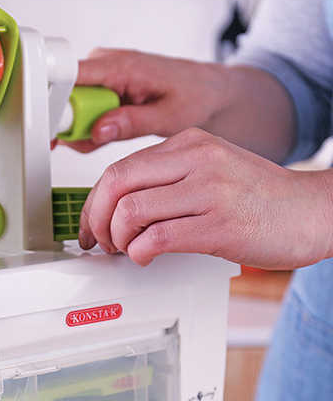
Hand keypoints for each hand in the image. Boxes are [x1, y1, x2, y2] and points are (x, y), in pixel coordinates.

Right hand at [60, 49, 229, 152]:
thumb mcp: (170, 116)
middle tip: (100, 139)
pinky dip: (89, 128)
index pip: (69, 75)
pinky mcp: (98, 87)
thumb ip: (132, 123)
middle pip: (64, 96)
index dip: (53, 100)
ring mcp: (99, 76)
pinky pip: (80, 111)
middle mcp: (103, 65)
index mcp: (120, 65)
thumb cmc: (195, 96)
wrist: (207, 91)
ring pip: (70, 107)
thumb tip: (98, 129)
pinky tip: (110, 131)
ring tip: (115, 133)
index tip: (56, 128)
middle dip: (74, 126)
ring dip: (83, 130)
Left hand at [78, 128, 332, 268]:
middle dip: (96, 219)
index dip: (94, 203)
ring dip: (118, 239)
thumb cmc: (261, 198)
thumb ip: (168, 179)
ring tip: (128, 250)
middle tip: (101, 241)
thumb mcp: (210, 170)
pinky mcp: (221, 225)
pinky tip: (146, 257)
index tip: (90, 224)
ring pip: (131, 211)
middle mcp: (197, 160)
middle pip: (116, 184)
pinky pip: (158, 238)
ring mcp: (210, 191)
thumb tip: (118, 207)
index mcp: (189, 144)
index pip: (118, 168)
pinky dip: (139, 253)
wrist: (316, 211)